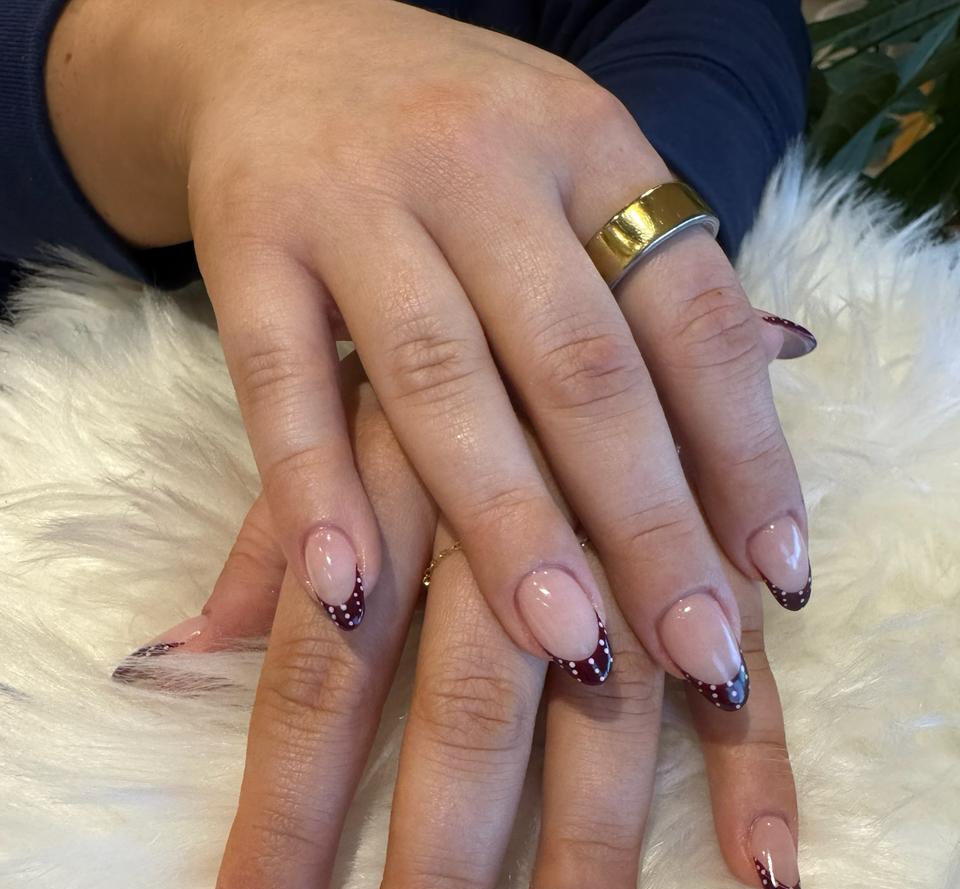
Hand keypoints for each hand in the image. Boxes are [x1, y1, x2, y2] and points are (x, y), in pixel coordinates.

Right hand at [50, 0, 815, 708]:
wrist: (280, 39)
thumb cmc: (460, 149)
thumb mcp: (574, 183)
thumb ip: (650, 301)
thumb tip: (774, 425)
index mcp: (595, 151)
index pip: (693, 316)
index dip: (747, 454)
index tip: (780, 580)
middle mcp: (488, 166)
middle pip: (582, 366)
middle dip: (648, 522)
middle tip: (698, 648)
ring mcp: (359, 201)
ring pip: (443, 379)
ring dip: (507, 521)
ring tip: (565, 642)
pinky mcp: (249, 244)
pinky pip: (282, 380)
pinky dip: (313, 488)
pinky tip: (346, 586)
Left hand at [120, 355, 799, 888]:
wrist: (474, 128)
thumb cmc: (388, 296)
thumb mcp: (306, 401)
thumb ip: (264, 538)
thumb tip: (164, 666)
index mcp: (377, 480)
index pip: (314, 686)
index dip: (277, 834)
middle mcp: (495, 501)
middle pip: (461, 719)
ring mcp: (616, 508)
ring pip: (607, 699)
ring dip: (592, 854)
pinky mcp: (711, 519)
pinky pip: (748, 668)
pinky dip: (758, 745)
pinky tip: (764, 862)